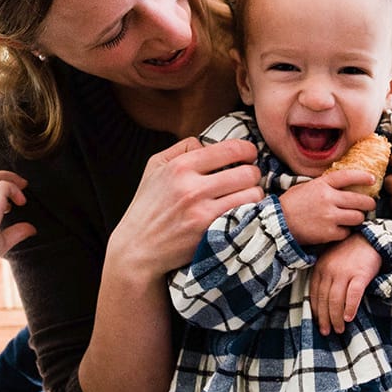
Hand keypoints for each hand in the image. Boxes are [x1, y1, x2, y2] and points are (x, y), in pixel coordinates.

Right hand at [0, 171, 35, 277]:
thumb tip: (32, 229)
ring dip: (10, 178)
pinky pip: (5, 185)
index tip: (9, 204)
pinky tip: (21, 202)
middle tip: (21, 185)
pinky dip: (15, 190)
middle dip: (5, 176)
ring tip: (23, 187)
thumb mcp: (2, 241)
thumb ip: (16, 232)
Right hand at [108, 137, 261, 281]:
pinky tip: (242, 212)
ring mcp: (203, 213)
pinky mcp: (210, 234)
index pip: (231, 149)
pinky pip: (246, 216)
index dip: (248, 150)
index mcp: (180, 166)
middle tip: (249, 178)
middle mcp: (192, 188)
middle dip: (253, 174)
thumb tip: (209, 143)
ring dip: (254, 195)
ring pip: (252, 195)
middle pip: (247, 173)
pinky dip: (250, 213)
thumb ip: (182, 147)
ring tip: (246, 196)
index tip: (250, 154)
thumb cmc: (148, 206)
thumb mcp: (155, 167)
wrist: (137, 249)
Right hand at [278, 169, 374, 246]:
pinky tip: (340, 230)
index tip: (373, 179)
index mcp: (322, 185)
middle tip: (370, 205)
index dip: (363, 177)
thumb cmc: (290, 204)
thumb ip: (324, 185)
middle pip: (360, 200)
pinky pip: (347, 232)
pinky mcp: (328, 233)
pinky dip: (345, 232)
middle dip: (369, 204)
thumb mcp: (306, 187)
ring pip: (357, 217)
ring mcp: (329, 217)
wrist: (278, 224)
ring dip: (358, 218)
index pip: (348, 176)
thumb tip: (343, 185)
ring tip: (354, 219)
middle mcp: (328, 199)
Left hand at [309, 233, 382, 335]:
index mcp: (320, 267)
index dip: (315, 311)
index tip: (318, 323)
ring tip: (339, 329)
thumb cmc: (351, 252)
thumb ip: (325, 276)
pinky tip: (349, 317)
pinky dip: (350, 308)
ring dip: (336, 318)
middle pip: (324, 300)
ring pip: (336, 300)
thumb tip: (323, 301)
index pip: (314, 294)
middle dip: (324, 318)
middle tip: (327, 332)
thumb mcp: (331, 260)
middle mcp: (330, 270)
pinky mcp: (360, 274)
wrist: (370, 238)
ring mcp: (344, 272)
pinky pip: (352, 295)